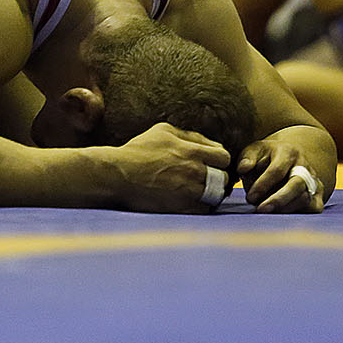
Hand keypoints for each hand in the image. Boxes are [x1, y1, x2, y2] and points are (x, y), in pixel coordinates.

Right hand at [113, 122, 231, 212]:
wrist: (118, 175)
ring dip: (214, 194)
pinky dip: (203, 207)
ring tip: (204, 193)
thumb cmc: (137, 151)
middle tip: (212, 180)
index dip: (220, 161)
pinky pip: (205, 210)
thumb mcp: (162, 131)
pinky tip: (194, 203)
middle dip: (221, 178)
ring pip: (217, 195)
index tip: (212, 164)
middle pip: (225, 176)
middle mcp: (194, 170)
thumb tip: (204, 141)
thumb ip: (187, 135)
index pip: (224, 156)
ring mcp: (189, 190)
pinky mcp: (182, 207)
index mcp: (191, 150)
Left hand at [237, 129, 334, 212]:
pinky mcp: (318, 195)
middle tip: (260, 209)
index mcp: (288, 152)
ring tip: (267, 212)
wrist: (289, 160)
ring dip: (285, 208)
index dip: (262, 185)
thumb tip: (243, 168)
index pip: (277, 170)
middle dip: (278, 199)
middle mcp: (304, 166)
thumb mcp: (254, 151)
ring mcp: (314, 181)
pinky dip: (298, 213)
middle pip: (296, 185)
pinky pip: (314, 208)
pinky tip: (282, 215)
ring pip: (305, 198)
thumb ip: (246, 158)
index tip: (250, 198)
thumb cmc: (266, 158)